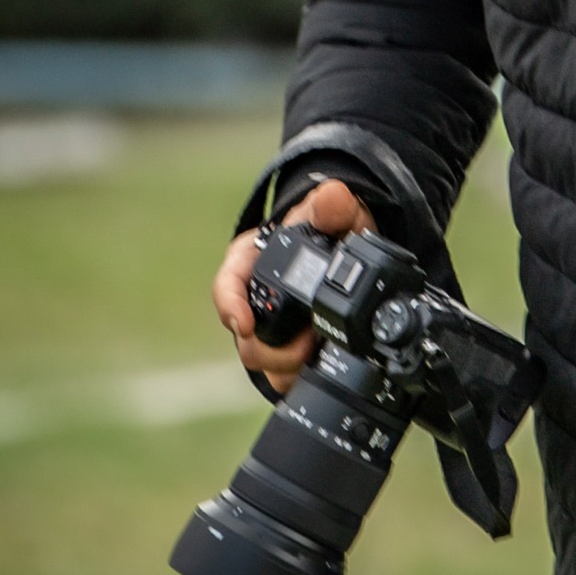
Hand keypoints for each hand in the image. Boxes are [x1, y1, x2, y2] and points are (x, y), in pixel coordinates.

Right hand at [212, 179, 376, 393]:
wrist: (348, 251)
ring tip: (322, 347)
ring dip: (291, 365)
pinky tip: (324, 363)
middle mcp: (251, 300)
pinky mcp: (285, 352)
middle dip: (277, 349)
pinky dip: (301, 375)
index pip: (226, 287)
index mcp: (249, 263)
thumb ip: (333, 206)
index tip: (243, 323)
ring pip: (263, 364)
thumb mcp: (335, 213)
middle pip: (246, 339)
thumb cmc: (330, 230)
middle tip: (312, 339)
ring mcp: (267, 329)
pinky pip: (283, 376)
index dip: (230, 307)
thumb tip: (332, 198)